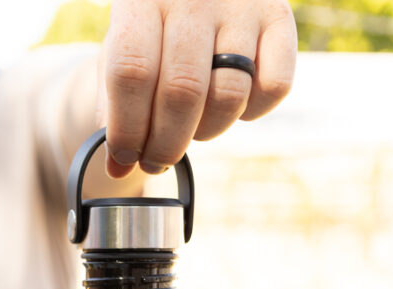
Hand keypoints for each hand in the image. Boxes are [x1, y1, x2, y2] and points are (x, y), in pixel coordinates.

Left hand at [99, 0, 296, 176]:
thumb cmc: (149, 36)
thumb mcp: (118, 56)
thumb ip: (113, 107)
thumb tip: (117, 168)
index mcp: (141, 1)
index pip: (132, 73)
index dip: (128, 127)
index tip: (124, 158)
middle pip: (182, 91)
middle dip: (166, 143)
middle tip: (157, 162)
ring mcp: (241, 5)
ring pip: (229, 95)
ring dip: (206, 131)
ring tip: (190, 128)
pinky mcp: (279, 16)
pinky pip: (274, 87)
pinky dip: (252, 112)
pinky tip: (230, 105)